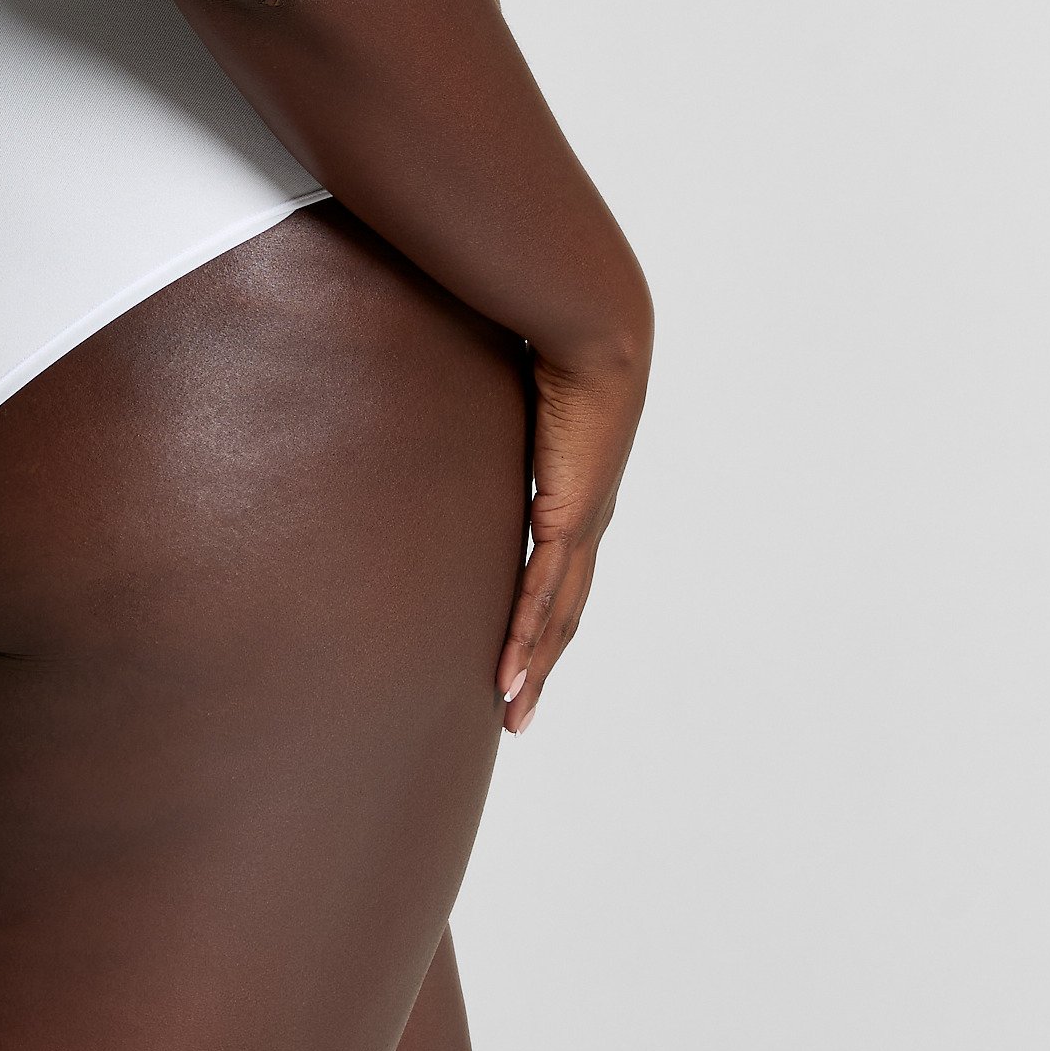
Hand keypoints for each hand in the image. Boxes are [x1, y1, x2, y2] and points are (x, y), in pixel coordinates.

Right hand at [496, 336, 646, 733]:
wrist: (600, 335)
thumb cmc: (559, 349)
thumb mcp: (516, 395)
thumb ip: (489, 411)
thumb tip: (449, 393)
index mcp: (579, 499)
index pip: (560, 578)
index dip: (542, 623)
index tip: (521, 660)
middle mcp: (588, 522)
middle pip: (564, 614)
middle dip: (540, 667)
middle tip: (516, 716)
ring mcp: (583, 524)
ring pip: (556, 615)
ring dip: (533, 667)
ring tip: (511, 712)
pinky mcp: (568, 516)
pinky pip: (542, 589)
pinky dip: (526, 633)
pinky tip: (511, 667)